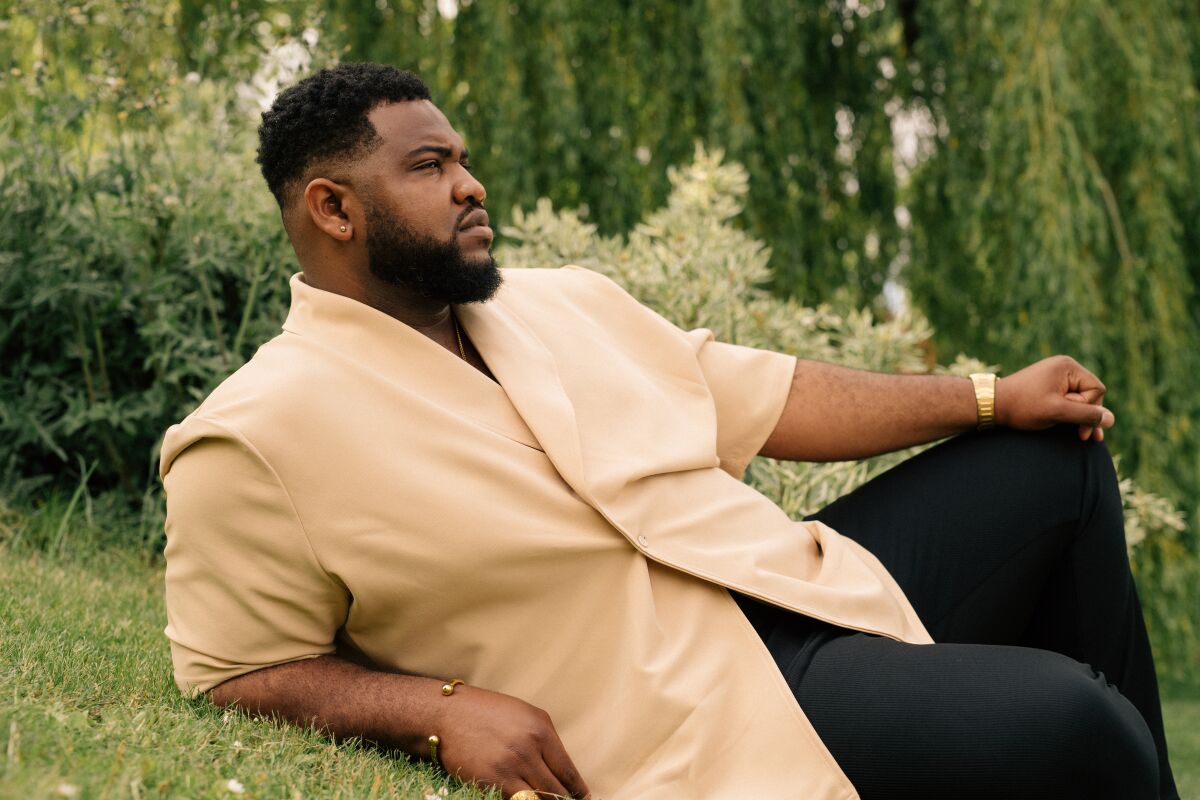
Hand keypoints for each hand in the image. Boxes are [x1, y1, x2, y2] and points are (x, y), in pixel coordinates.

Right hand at [431, 685, 590, 799]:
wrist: (447, 714)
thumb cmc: (486, 712)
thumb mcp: (524, 715)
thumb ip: (545, 741)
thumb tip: (562, 771)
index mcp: (542, 729)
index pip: (568, 771)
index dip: (577, 791)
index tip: (582, 798)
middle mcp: (530, 748)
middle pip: (557, 790)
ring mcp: (511, 766)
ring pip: (539, 799)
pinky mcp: (493, 781)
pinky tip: (526, 798)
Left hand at [995, 355, 1114, 441]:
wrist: (991, 405)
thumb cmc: (1022, 407)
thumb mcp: (1056, 412)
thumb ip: (1085, 415)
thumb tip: (1111, 419)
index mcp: (1067, 366)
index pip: (1096, 390)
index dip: (1090, 410)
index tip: (1077, 427)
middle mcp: (1063, 367)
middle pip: (1090, 394)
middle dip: (1086, 415)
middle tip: (1081, 436)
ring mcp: (1055, 375)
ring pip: (1080, 399)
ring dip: (1079, 416)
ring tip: (1081, 436)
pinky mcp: (1048, 385)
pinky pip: (1068, 399)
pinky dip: (1069, 413)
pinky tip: (1073, 428)